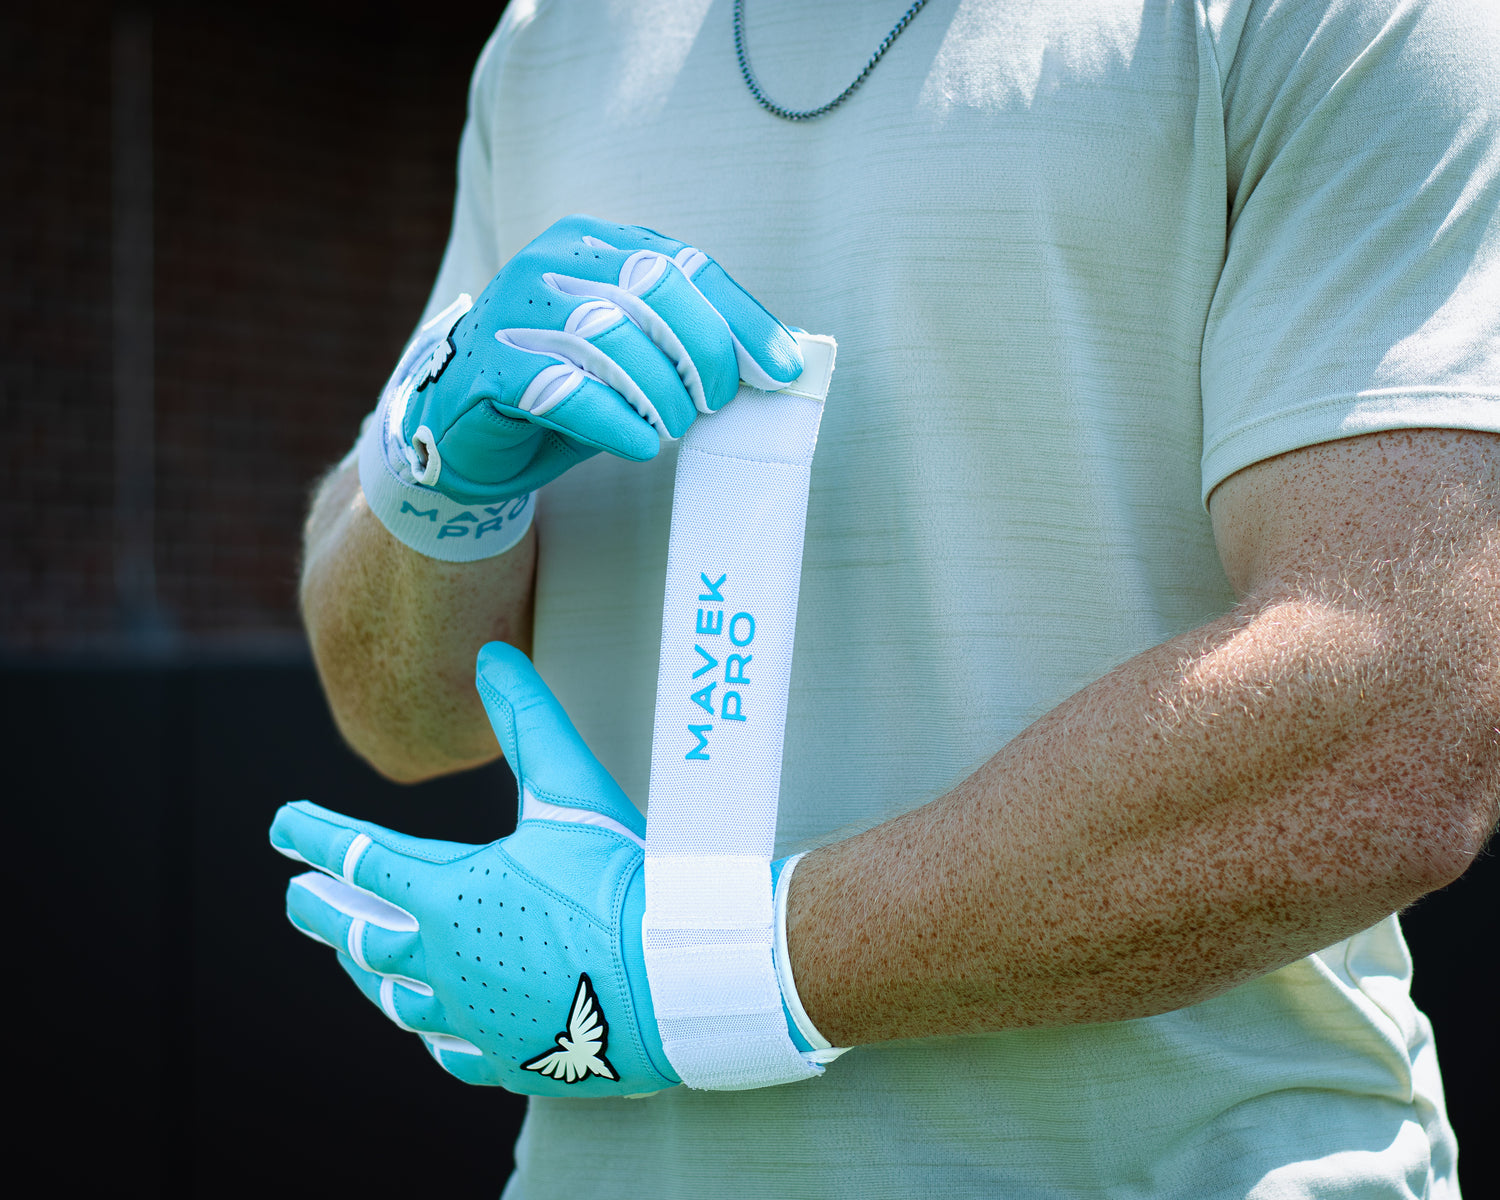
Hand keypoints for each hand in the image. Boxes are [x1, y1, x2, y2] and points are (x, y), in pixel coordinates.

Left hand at [269, 641, 679, 1096]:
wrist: (673, 978)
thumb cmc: (621, 879)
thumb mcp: (571, 791)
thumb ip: (528, 722)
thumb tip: (491, 657)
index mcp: (449, 897)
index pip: (362, 858)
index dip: (316, 836)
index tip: (282, 828)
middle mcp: (444, 963)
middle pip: (360, 937)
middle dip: (323, 912)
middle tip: (297, 899)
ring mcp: (474, 1019)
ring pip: (398, 1000)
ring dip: (369, 973)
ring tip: (356, 961)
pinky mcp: (510, 1058)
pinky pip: (453, 1051)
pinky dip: (437, 1034)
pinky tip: (437, 1033)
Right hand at [395, 214, 803, 504]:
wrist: (469, 431)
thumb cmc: (566, 388)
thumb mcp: (634, 356)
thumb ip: (689, 344)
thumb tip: (780, 358)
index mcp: (595, 243)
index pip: (685, 265)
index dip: (741, 319)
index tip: (783, 369)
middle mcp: (552, 262)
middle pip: (653, 288)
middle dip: (702, 351)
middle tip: (716, 401)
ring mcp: (516, 310)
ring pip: (610, 336)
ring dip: (659, 391)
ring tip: (673, 426)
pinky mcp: (492, 367)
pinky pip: (563, 388)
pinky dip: (614, 421)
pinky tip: (638, 444)